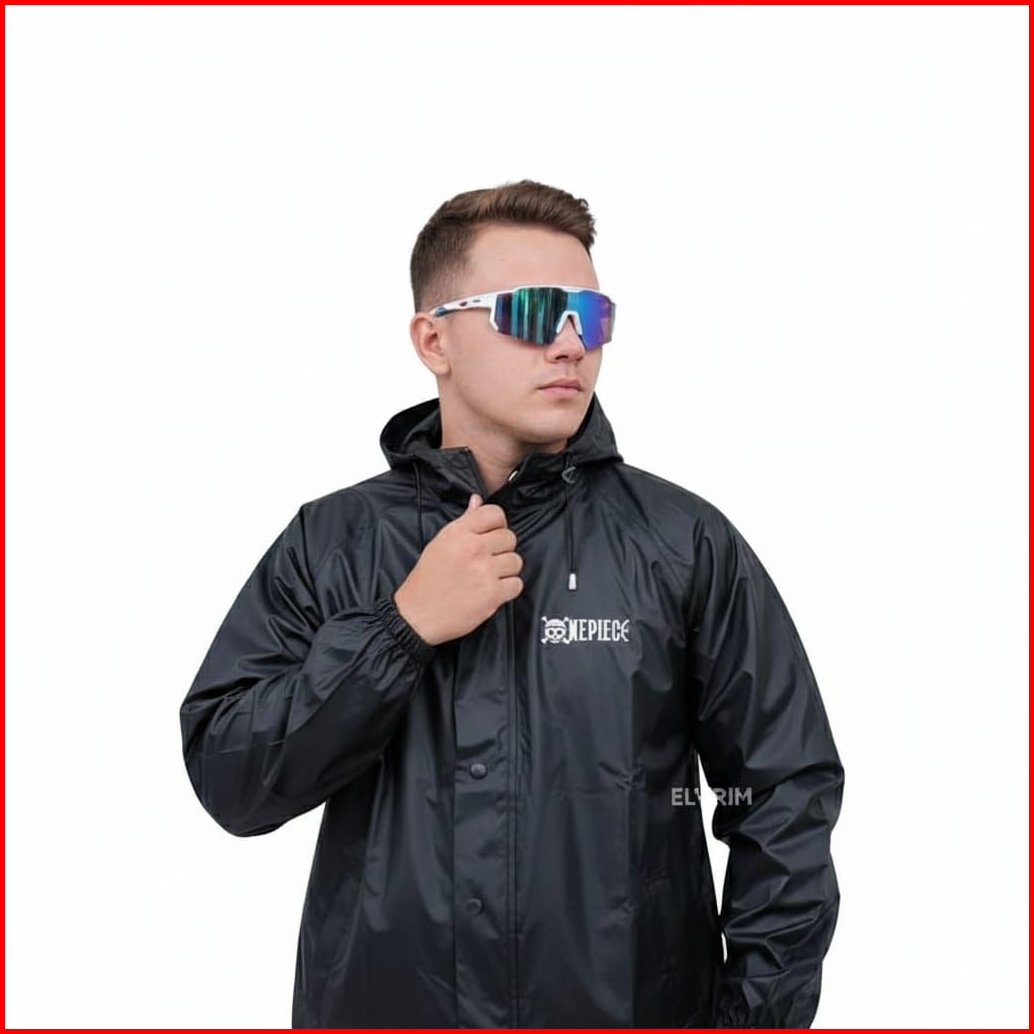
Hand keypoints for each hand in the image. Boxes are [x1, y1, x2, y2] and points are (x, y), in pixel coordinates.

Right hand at [393, 493, 523, 645]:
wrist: (417, 614)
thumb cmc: (426, 580)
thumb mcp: (440, 543)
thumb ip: (464, 521)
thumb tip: (477, 500)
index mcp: (459, 532)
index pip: (495, 514)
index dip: (498, 524)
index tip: (493, 534)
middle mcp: (474, 548)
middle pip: (510, 538)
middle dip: (502, 549)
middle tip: (488, 560)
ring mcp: (485, 571)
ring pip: (516, 561)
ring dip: (506, 570)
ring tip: (489, 576)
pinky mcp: (492, 594)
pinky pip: (517, 584)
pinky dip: (508, 589)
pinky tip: (492, 590)